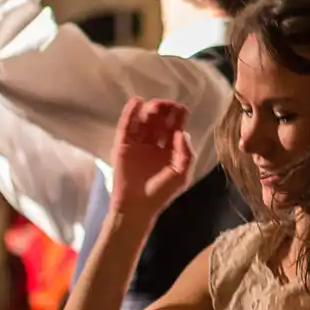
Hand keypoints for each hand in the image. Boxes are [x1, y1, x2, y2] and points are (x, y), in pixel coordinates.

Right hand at [109, 97, 195, 216]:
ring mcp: (138, 144)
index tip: (181, 109)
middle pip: (160, 121)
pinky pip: (126, 126)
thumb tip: (182, 132)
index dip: (178, 117)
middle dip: (164, 111)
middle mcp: (154, 144)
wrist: (136, 207)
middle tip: (166, 106)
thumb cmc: (161, 193)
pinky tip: (136, 102)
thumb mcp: (181, 175)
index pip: (174, 127)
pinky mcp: (123, 145)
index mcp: (170, 150)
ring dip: (149, 111)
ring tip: (154, 107)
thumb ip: (186, 153)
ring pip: (144, 121)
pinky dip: (130, 113)